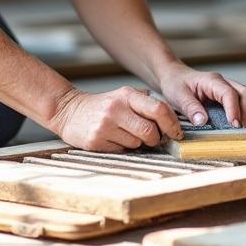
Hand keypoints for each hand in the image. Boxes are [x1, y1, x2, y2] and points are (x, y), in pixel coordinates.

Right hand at [47, 86, 182, 151]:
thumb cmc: (103, 106)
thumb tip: (171, 119)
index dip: (172, 124)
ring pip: (137, 143)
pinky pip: (122, 150)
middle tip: (153, 139)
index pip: (159, 109)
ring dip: (138, 143)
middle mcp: (117, 109)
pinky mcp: (96, 140)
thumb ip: (145, 103)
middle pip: (150, 131)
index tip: (176, 132)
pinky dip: (123, 147)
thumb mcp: (123, 96)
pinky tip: (114, 139)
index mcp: (127, 95)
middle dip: (156, 139)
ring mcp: (105, 125)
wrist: (69, 111)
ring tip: (127, 135)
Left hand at [156, 63, 245, 127]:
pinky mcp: (233, 97)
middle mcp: (225, 83)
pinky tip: (239, 124)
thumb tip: (202, 121)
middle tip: (238, 130)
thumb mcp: (178, 95)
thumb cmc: (177, 84)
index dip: (234, 110)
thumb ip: (190, 108)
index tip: (234, 125)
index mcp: (212, 81)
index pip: (229, 93)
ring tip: (241, 128)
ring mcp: (231, 89)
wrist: (175, 77)